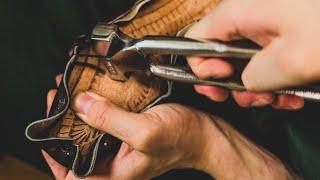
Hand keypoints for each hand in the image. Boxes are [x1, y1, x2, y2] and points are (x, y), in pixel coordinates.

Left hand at [44, 76, 294, 178]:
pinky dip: (99, 108)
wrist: (206, 134)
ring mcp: (123, 147)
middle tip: (59, 103)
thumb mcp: (145, 131)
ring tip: (72, 94)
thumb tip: (80, 104)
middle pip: (78, 148)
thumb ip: (110, 119)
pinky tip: (96, 94)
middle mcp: (116, 162)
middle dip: (64, 126)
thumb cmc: (183, 139)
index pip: (73, 175)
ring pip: (91, 133)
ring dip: (80, 114)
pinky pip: (107, 122)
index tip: (47, 133)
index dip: (55, 157)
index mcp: (116, 172)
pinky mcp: (130, 132)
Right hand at [186, 0, 319, 109]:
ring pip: (247, 58)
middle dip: (233, 81)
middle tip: (251, 99)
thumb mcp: (293, 60)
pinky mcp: (287, 30)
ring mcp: (271, 22)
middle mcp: (252, 14)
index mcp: (242, 11)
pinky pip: (269, 57)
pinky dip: (276, 79)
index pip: (196, 39)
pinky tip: (291, 92)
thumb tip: (245, 82)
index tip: (222, 84)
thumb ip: (254, 76)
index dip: (202, 67)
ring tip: (277, 99)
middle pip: (221, 51)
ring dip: (258, 85)